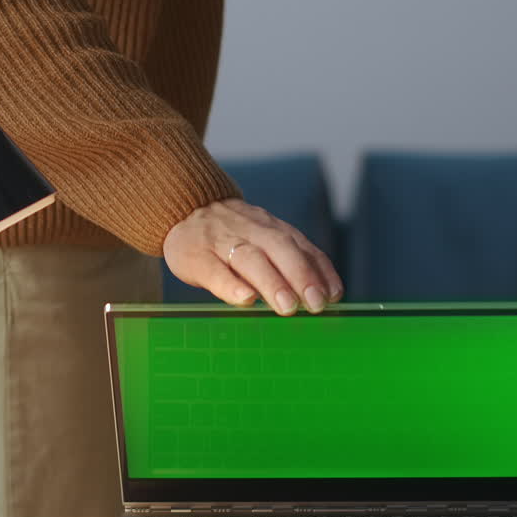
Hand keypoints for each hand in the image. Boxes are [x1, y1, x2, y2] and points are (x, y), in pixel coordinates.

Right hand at [163, 199, 343, 314]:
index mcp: (270, 228)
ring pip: (250, 258)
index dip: (319, 270)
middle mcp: (251, 230)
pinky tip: (246, 300)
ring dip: (272, 283)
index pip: (300, 246)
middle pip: (279, 248)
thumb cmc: (231, 236)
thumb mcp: (262, 238)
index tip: (333, 295)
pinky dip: (231, 286)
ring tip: (288, 307)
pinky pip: (215, 270)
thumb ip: (291, 259)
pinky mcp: (196, 256)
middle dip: (301, 275)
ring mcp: (222, 241)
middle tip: (316, 304)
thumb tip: (327, 293)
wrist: (183, 209)